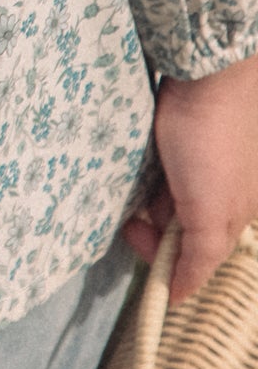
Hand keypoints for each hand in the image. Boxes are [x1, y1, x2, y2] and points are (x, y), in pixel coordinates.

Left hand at [122, 51, 257, 301]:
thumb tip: (179, 296)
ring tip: (144, 173)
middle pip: (175, 228)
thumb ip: (199, 257)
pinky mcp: (180, 137)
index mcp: (233, 214)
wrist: (206, 72)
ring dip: (147, 197)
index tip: (135, 236)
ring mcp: (200, 164)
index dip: (160, 256)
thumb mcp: (210, 212)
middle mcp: (220, 192)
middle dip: (153, 224)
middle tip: (135, 207)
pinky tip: (143, 156)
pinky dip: (146, 170)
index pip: (192, 256)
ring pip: (163, 199)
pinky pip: (156, 168)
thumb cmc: (210, 140)